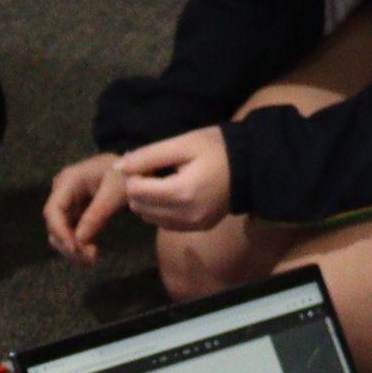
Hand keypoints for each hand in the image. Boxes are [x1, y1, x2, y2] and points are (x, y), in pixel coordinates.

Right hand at [44, 155, 130, 265]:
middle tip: (91, 258)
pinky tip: (92, 254)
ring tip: (93, 258)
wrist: (137, 168)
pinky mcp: (76, 212)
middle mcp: (62, 192)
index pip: (53, 210)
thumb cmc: (128, 174)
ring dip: (73, 249)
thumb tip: (79, 239)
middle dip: (68, 244)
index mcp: (69, 180)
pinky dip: (79, 245)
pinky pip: (70, 232)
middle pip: (54, 224)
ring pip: (60, 232)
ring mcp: (68, 202)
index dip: (60, 231)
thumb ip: (98, 213)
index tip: (75, 249)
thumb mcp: (117, 192)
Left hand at [117, 127, 232, 232]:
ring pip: (148, 218)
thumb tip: (119, 167)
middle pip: (138, 207)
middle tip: (154, 169)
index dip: (133, 174)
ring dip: (147, 199)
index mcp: (181, 193)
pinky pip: (164, 223)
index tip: (147, 161)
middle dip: (138, 187)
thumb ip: (148, 156)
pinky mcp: (198, 228)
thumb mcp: (183, 144)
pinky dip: (161, 209)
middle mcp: (185, 216)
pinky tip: (173, 192)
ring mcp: (192, 225)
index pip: (135, 191)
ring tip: (164, 180)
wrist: (252, 166)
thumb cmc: (218, 148)